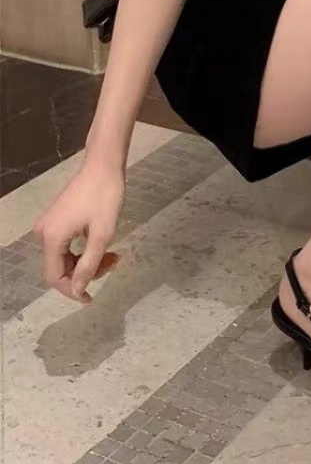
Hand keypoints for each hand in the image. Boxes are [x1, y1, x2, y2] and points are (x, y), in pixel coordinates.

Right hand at [32, 159, 123, 302]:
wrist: (103, 166)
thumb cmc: (105, 197)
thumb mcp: (102, 234)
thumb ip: (89, 265)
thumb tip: (78, 290)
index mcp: (51, 237)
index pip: (54, 276)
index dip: (72, 290)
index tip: (91, 298)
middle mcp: (43, 233)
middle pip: (60, 267)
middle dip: (86, 273)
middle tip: (113, 264)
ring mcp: (49, 225)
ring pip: (65, 256)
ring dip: (88, 261)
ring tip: (114, 256)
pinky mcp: (57, 219)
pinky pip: (67, 245)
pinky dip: (84, 250)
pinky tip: (104, 248)